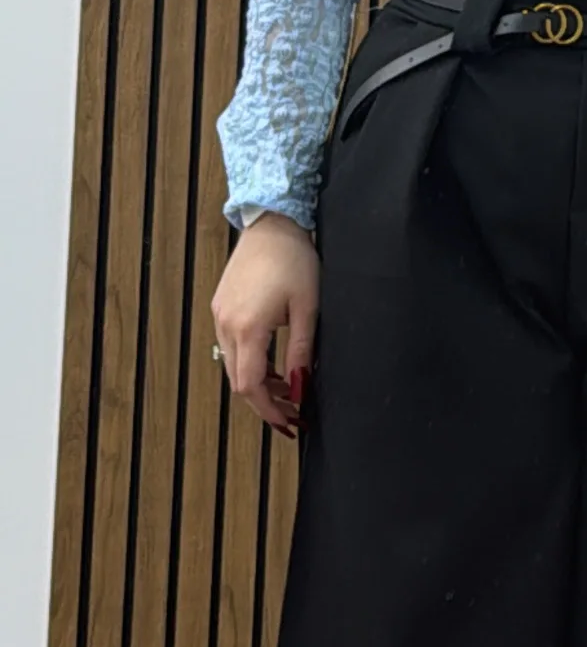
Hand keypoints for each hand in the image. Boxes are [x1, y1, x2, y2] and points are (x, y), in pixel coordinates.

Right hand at [211, 214, 319, 438]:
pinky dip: (249, 361)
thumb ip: (302, 351)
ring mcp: (219, 315)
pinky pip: (230, 346)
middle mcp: (226, 325)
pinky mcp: (220, 306)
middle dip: (265, 402)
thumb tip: (299, 387)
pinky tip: (272, 362)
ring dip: (257, 382)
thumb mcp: (307, 309)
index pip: (250, 386)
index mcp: (248, 329)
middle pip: (238, 380)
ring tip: (287, 387)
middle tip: (292, 412)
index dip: (268, 410)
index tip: (288, 423)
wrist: (271, 223)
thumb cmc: (294, 260)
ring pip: (233, 364)